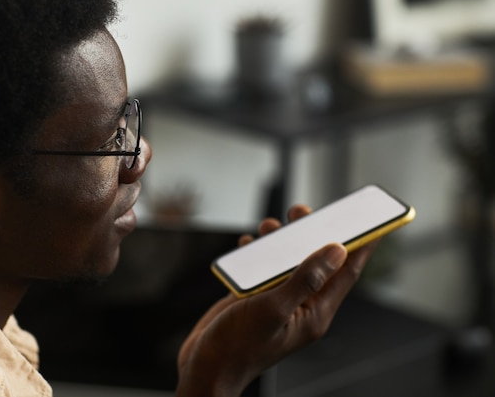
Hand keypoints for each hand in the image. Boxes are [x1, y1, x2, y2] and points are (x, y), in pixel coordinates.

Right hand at [175, 205, 378, 396]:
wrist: (205, 367)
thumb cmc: (238, 346)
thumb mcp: (274, 309)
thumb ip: (306, 279)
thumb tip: (337, 251)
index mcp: (314, 312)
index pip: (346, 273)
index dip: (361, 245)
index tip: (373, 221)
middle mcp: (300, 305)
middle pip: (316, 261)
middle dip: (312, 233)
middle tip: (302, 212)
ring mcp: (278, 301)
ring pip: (287, 261)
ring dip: (280, 241)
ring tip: (270, 226)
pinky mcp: (256, 298)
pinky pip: (264, 268)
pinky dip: (257, 253)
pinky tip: (249, 245)